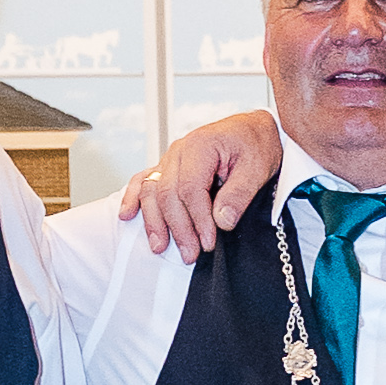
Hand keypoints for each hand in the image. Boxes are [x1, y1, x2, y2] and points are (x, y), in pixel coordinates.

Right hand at [117, 109, 282, 260]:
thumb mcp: (257, 168)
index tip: (208, 242)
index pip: (191, 188)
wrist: (252, 130)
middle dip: (177, 228)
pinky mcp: (168, 167)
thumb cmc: (255, 145)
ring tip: (161, 246)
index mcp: (202, 145)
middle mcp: (180, 151)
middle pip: (167, 193)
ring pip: (151, 191)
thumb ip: (239, 194)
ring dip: (154, 221)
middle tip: (190, 254)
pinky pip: (143, 181)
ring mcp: (170, 159)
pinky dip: (133, 198)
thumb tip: (222, 221)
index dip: (198, 219)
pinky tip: (128, 216)